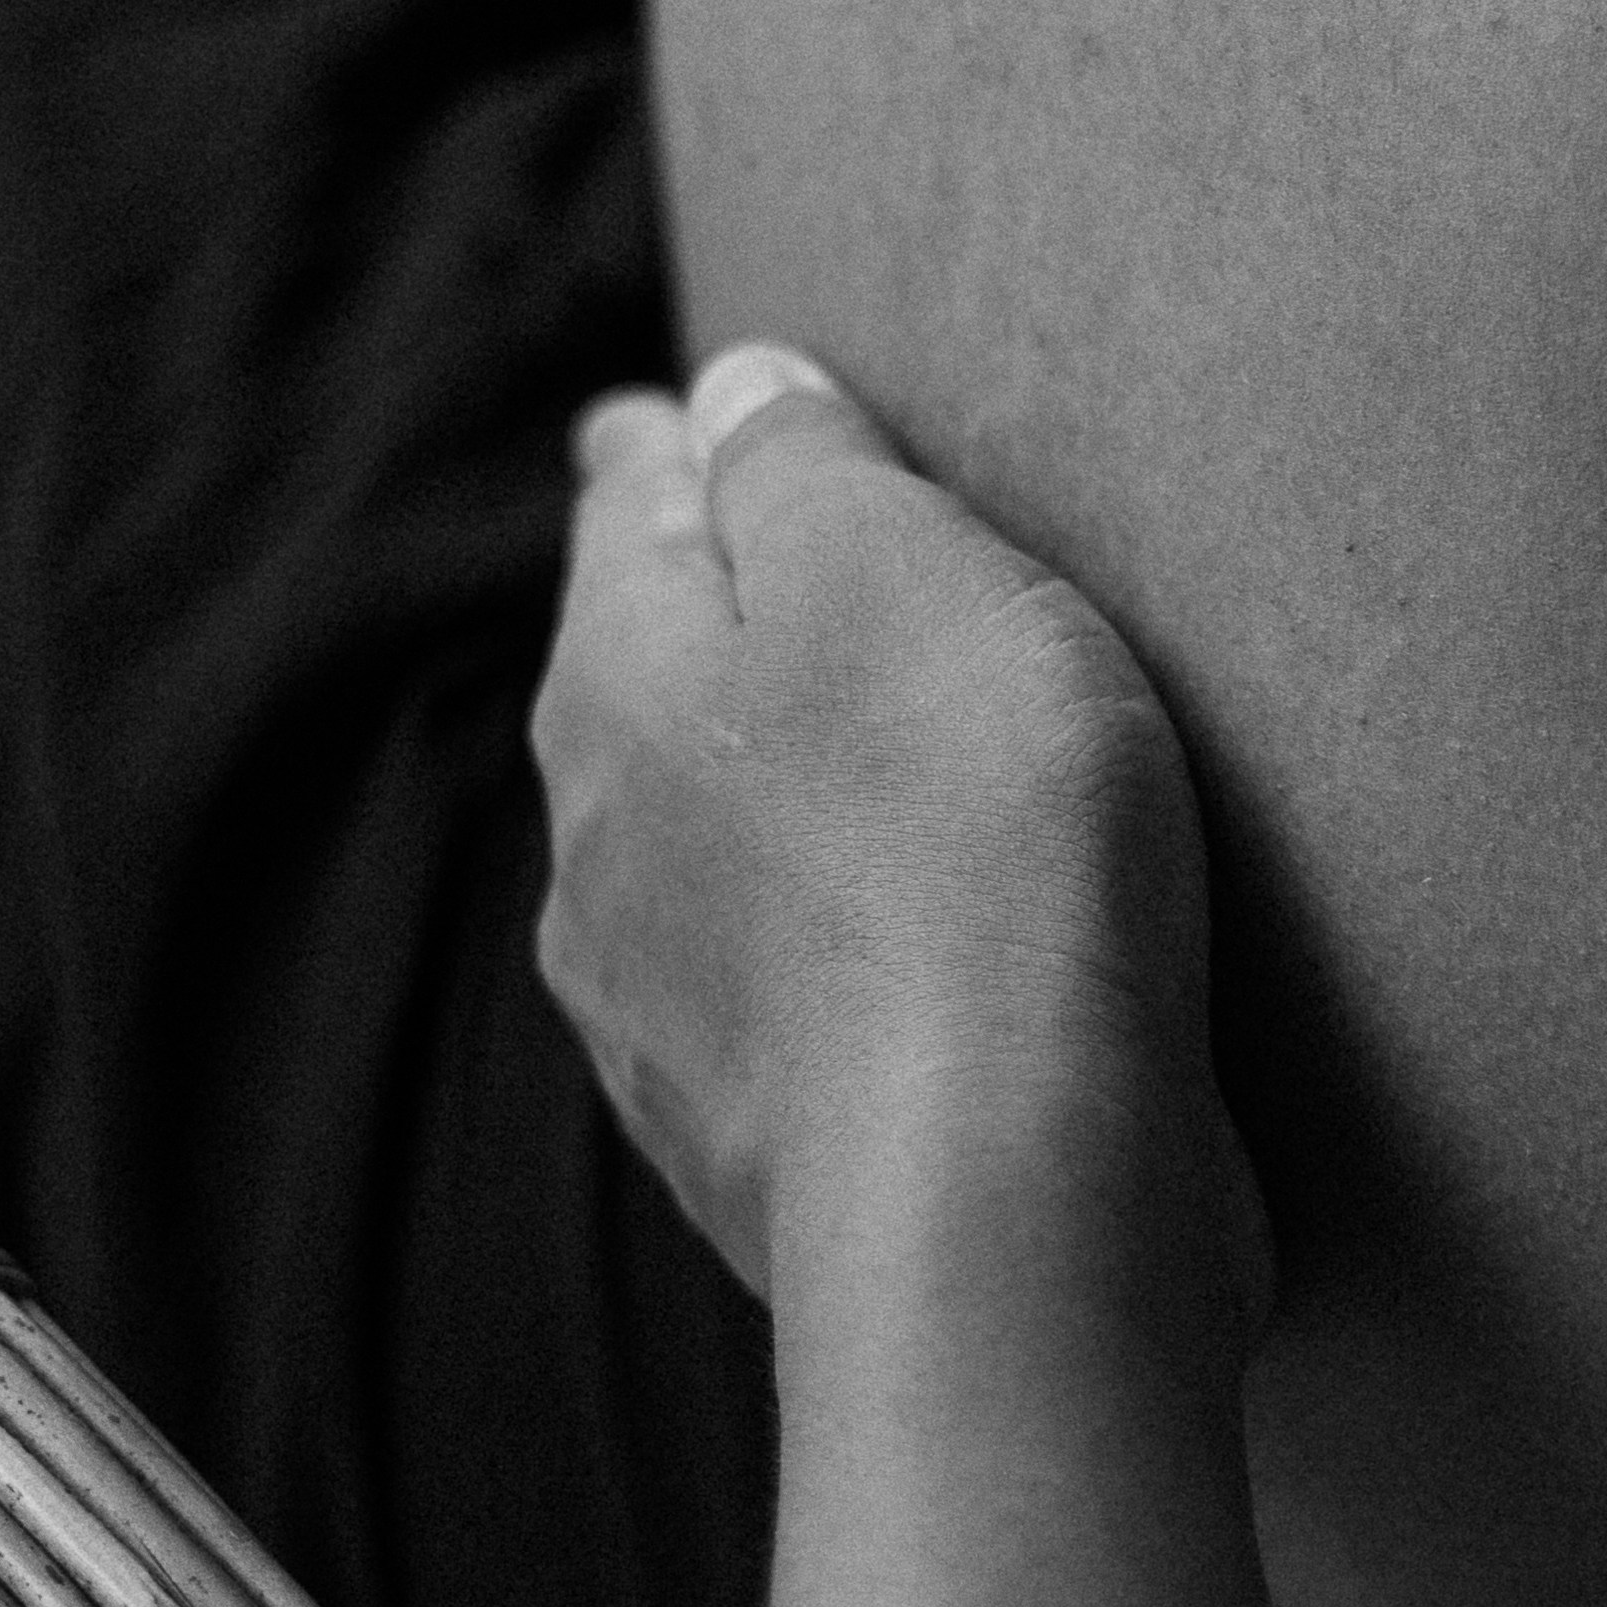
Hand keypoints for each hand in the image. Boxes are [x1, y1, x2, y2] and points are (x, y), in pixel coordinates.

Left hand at [532, 344, 1272, 1352]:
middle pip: (647, 694)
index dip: (665, 457)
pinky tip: (901, 966)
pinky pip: (788, 1008)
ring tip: (857, 775)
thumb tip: (727, 396)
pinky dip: (833, 957)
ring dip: (771, 814)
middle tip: (773, 583)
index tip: (658, 430)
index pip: (627, 516)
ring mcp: (669, 1024)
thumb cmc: (969, 856)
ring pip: (703, 865)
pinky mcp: (773, 1152)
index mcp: (616, 682)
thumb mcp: (901, 574)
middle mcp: (602, 855)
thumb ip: (803, 469)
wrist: (1004, 1210)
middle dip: (708, 636)